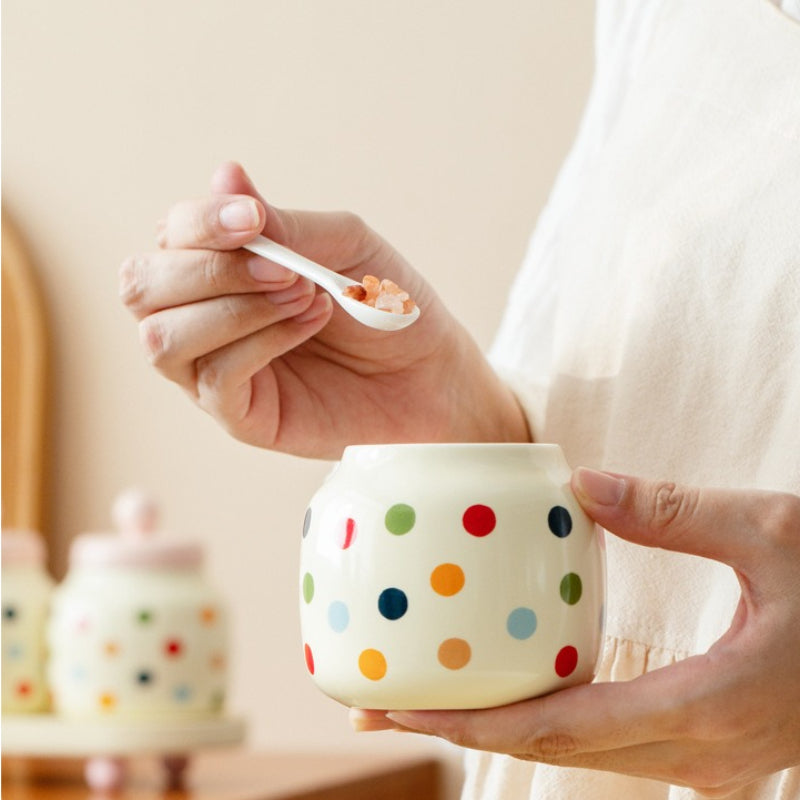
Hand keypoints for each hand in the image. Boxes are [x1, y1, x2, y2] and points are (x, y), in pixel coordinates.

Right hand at [120, 162, 528, 456]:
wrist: (431, 372)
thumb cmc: (386, 304)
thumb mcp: (343, 247)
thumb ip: (283, 223)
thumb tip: (226, 173)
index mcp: (220, 269)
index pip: (167, 237)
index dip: (199, 223)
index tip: (255, 219)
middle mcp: (203, 318)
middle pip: (140, 287)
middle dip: (206, 269)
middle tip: (286, 268)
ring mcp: (214, 371)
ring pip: (161, 337)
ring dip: (234, 308)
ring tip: (306, 297)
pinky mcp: (240, 416)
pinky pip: (214, 377)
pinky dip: (261, 341)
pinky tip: (308, 324)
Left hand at [353, 468, 799, 797]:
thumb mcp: (774, 531)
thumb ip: (675, 510)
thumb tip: (583, 484)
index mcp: (709, 707)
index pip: (562, 728)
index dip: (473, 723)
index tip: (403, 707)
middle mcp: (702, 752)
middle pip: (555, 751)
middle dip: (465, 729)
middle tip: (387, 699)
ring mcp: (711, 759)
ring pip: (582, 752)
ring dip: (504, 727)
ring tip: (436, 696)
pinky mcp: (715, 742)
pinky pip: (613, 740)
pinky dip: (553, 719)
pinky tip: (522, 687)